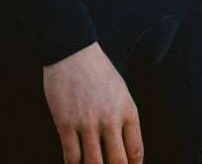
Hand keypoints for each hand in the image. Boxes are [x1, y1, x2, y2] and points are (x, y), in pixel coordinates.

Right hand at [42, 41, 143, 163]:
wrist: (71, 49)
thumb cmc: (96, 69)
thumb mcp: (120, 90)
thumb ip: (124, 118)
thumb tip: (125, 149)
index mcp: (127, 110)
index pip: (135, 151)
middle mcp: (110, 119)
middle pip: (117, 163)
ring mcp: (87, 122)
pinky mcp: (65, 122)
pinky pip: (71, 156)